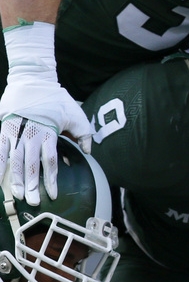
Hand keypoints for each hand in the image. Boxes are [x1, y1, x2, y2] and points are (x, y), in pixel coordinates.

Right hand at [0, 20, 91, 204]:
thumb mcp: (77, 115)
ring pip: (14, 160)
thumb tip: (88, 152)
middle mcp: (32, 135)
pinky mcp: (4, 127)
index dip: (50, 180)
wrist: (33, 79)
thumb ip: (84, 135)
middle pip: (30, 165)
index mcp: (49, 133)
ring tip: (16, 195)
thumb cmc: (57, 99)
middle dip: (32, 185)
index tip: (52, 194)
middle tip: (33, 202)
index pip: (50, 162)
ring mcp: (15, 131)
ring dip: (14, 179)